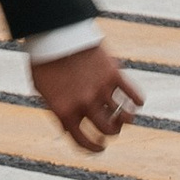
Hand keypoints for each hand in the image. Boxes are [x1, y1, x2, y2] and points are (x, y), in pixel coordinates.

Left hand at [29, 42, 143, 154]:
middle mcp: (85, 105)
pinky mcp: (114, 74)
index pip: (85, 142)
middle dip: (112, 132)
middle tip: (113, 127)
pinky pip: (133, 95)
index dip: (95, 148)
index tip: (101, 147)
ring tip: (125, 116)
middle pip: (108, 130)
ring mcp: (101, 89)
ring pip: (124, 117)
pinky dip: (137, 101)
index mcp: (65, 112)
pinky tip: (136, 102)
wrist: (54, 31)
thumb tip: (67, 130)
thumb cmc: (45, 61)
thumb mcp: (43, 90)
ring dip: (126, 119)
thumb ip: (57, 111)